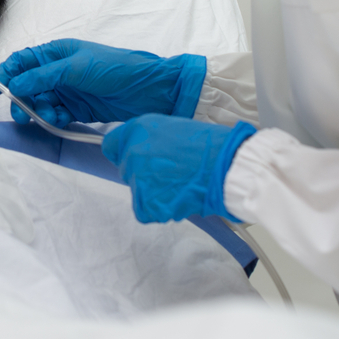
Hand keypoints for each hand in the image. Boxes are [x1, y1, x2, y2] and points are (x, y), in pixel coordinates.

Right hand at [0, 39, 206, 127]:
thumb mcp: (76, 67)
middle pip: (27, 84)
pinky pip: (55, 114)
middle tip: (20, 113)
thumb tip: (15, 83)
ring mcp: (68, 91)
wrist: (150, 90)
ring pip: (40, 102)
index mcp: (57, 52)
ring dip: (37, 110)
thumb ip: (44, 76)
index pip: (23, 62)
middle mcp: (59, 70)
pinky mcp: (78, 109)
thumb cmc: (115, 68)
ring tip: (46, 117)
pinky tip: (58, 121)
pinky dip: (52, 118)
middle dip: (20, 98)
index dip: (6, 74)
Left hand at [102, 114, 255, 222]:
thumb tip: (136, 149)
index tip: (134, 159)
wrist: (227, 167)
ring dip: (154, 192)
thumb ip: (148, 138)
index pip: (111, 145)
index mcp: (137, 129)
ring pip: (137, 191)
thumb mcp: (172, 128)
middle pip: (125, 170)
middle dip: (143, 174)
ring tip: (180, 184)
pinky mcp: (146, 203)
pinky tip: (178, 198)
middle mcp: (132, 152)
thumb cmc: (209, 146)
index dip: (123, 153)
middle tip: (171, 173)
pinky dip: (159, 209)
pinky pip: (145, 210)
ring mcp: (138, 179)